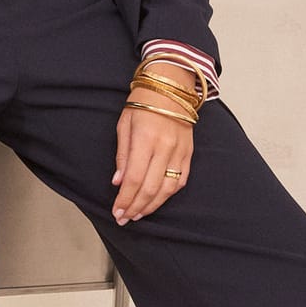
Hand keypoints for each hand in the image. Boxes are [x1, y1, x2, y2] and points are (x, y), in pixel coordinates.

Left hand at [112, 64, 197, 222]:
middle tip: (124, 219)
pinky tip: (156, 201)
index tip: (116, 211)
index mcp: (145, 139)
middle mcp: (165, 147)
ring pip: (167, 188)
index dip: (125, 199)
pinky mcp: (189, 153)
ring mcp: (179, 151)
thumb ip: (122, 155)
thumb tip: (118, 182)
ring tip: (138, 214)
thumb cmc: (143, 103)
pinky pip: (181, 180)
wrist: (170, 87)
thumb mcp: (124, 125)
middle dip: (135, 207)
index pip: (134, 178)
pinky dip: (168, 194)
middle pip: (150, 188)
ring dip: (152, 205)